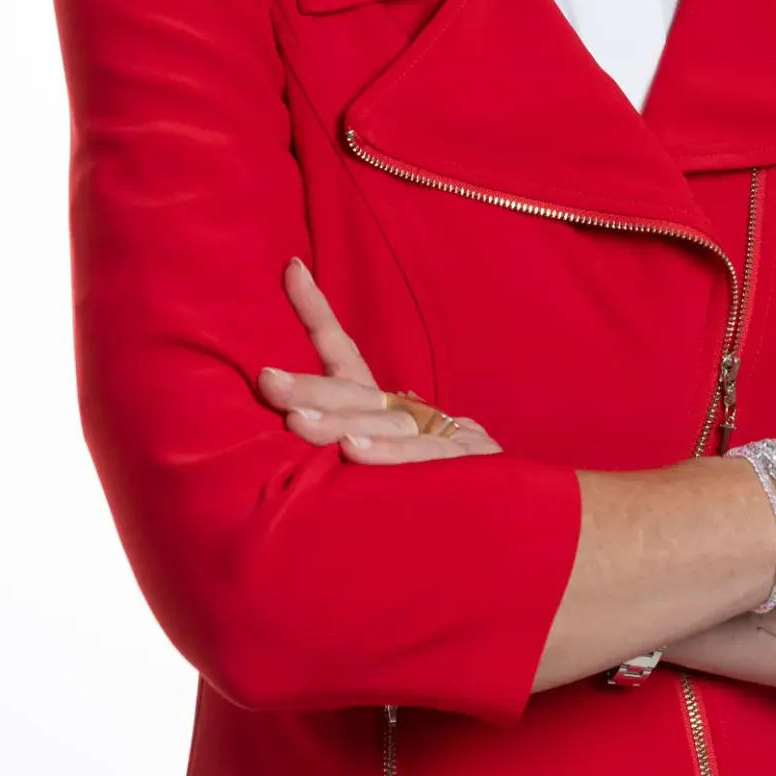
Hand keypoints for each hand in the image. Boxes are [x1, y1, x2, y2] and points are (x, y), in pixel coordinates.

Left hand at [255, 257, 501, 461]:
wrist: (508, 507)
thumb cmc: (429, 480)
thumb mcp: (378, 456)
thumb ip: (341, 442)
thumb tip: (285, 425)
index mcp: (382, 406)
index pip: (344, 356)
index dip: (317, 313)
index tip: (291, 268)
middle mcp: (407, 414)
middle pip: (353, 393)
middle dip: (308, 388)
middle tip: (267, 380)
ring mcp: (438, 435)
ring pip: (382, 423)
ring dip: (337, 422)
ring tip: (295, 422)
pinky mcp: (464, 461)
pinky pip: (421, 457)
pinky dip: (387, 454)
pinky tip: (353, 451)